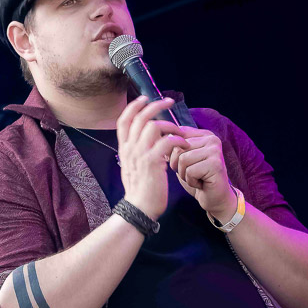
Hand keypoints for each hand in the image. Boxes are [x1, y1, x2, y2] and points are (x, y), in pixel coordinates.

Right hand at [117, 96, 190, 219]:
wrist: (139, 209)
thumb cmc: (139, 190)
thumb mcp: (131, 167)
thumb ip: (135, 152)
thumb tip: (143, 140)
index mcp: (124, 149)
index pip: (124, 120)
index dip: (134, 106)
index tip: (145, 99)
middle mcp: (129, 149)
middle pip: (140, 117)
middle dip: (155, 105)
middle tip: (169, 102)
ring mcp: (140, 155)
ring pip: (153, 126)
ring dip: (170, 125)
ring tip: (180, 132)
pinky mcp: (152, 162)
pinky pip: (166, 141)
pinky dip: (177, 139)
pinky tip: (183, 144)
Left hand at [169, 127, 236, 219]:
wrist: (214, 199)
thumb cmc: (198, 179)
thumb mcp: (183, 160)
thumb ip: (176, 147)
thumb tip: (162, 140)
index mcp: (204, 135)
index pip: (177, 137)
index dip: (174, 155)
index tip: (186, 164)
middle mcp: (212, 139)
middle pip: (178, 148)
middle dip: (179, 166)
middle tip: (193, 174)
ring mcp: (215, 151)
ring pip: (183, 159)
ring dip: (185, 174)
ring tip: (197, 178)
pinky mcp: (215, 164)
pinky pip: (190, 171)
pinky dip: (191, 181)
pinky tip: (201, 183)